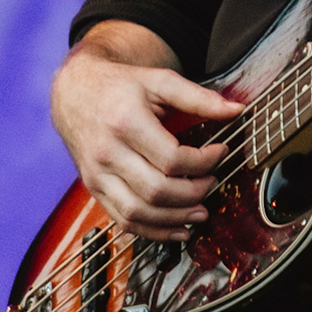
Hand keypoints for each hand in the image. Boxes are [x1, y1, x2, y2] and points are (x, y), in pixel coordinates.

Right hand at [50, 22, 244, 239]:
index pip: (172, 159)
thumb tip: (237, 109)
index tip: (220, 152)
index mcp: (125, 122)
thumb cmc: (120, 86)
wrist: (75, 92)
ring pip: (138, 212)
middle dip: (193, 193)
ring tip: (201, 212)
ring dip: (175, 219)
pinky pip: (123, 220)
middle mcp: (107, 152)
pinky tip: (177, 229)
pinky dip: (153, 231)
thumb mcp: (159, 81)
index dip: (204, 162)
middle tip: (212, 183)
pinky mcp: (93, 188)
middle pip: (156, 190)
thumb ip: (198, 97)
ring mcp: (97, 174)